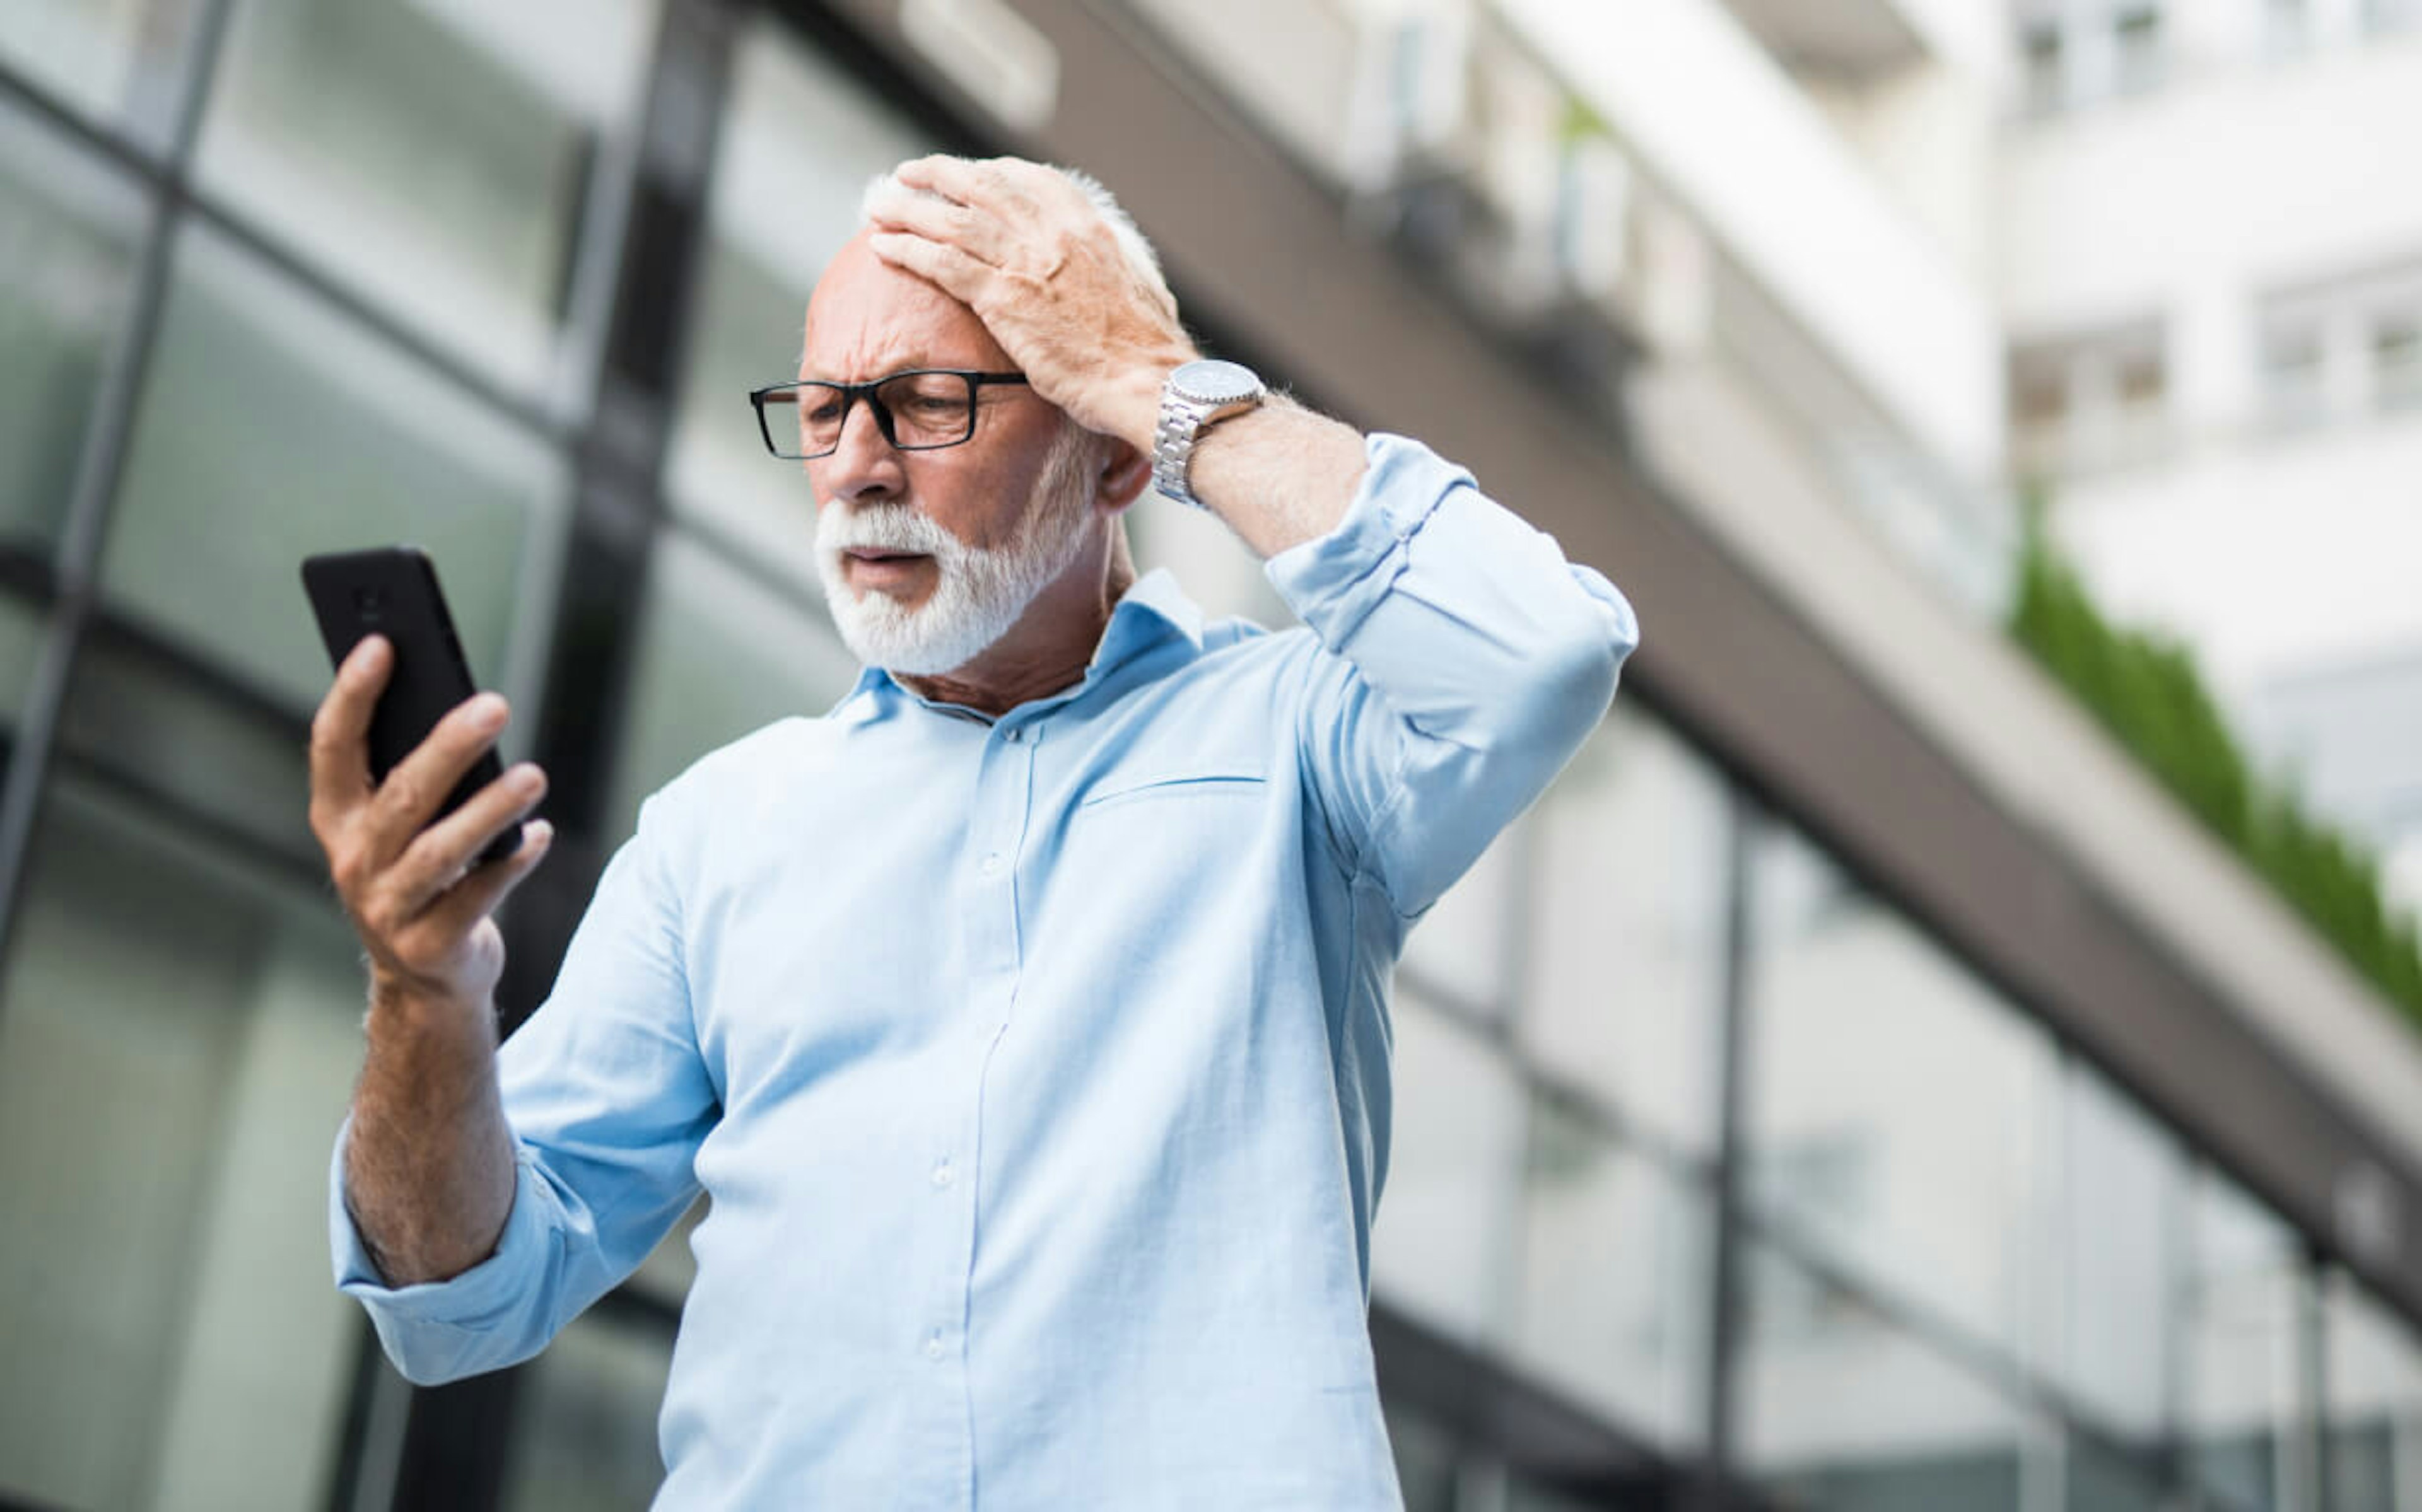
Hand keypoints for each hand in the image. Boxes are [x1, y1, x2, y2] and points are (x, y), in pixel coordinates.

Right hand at [307, 635, 552, 1013]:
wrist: (424, 978)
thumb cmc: (419, 876)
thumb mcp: (400, 826)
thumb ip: (414, 772)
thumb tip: (462, 701)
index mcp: (337, 818)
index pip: (333, 746)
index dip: (352, 695)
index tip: (381, 644)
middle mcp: (355, 860)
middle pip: (402, 794)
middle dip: (448, 746)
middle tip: (495, 704)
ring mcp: (389, 907)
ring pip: (441, 850)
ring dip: (490, 809)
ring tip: (533, 775)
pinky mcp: (430, 944)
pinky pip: (479, 895)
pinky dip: (513, 862)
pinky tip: (540, 834)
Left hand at [865, 156, 1196, 451]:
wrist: (1148, 378)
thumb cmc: (1146, 351)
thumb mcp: (1137, 287)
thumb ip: (1113, 269)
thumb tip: (1114, 274)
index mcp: (1087, 225)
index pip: (1029, 178)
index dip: (990, 172)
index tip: (968, 174)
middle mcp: (1053, 231)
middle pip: (981, 185)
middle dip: (938, 174)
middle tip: (908, 175)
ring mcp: (1025, 260)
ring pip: (951, 218)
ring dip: (908, 208)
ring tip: (878, 205)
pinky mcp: (1003, 297)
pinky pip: (941, 261)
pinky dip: (907, 249)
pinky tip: (882, 246)